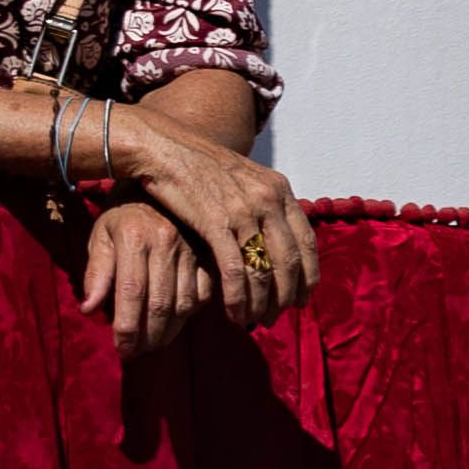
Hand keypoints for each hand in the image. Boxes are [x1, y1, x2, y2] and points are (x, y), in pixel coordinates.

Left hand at [76, 199, 221, 355]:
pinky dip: (190, 314)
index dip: (126, 327)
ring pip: (184, 305)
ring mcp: (190, 249)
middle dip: (148, 337)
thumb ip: (97, 272)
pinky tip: (175, 321)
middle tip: (136, 352)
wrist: (157, 184)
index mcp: (133, 237)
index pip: (130, 292)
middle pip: (160, 304)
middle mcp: (165, 243)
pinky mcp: (207, 255)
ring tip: (153, 343)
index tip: (121, 348)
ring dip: (168, 332)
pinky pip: (204, 295)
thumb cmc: (122, 215)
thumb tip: (89, 310)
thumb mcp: (101, 235)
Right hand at [108, 111, 319, 329]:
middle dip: (286, 297)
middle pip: (290, 262)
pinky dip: (238, 298)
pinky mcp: (216, 223)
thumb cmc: (196, 165)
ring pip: (265, 270)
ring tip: (255, 320)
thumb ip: (262, 203)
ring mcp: (244, 211)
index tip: (300, 298)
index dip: (307, 276)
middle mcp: (268, 199)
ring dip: (262, 303)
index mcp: (278, 188)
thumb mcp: (242, 177)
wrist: (161, 147)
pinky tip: (234, 313)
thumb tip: (276, 236)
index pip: (307, 242)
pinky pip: (235, 271)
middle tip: (276, 317)